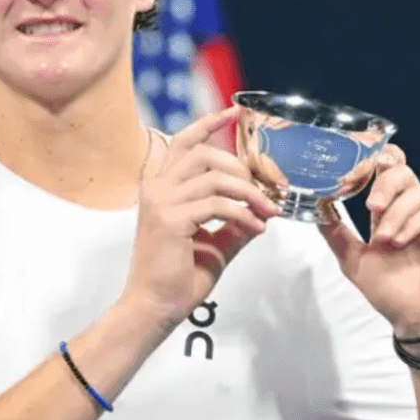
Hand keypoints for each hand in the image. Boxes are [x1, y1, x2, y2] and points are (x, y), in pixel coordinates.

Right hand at [123, 106, 278, 327]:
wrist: (153, 308)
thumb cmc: (176, 278)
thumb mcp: (213, 245)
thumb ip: (234, 224)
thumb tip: (262, 212)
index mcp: (162, 188)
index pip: (184, 142)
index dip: (210, 123)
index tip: (235, 111)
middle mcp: (158, 188)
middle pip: (204, 153)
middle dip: (241, 167)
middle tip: (265, 189)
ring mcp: (161, 202)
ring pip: (213, 176)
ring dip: (248, 191)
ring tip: (267, 209)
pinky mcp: (170, 219)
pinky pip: (217, 205)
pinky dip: (243, 214)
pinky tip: (255, 228)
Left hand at [319, 145, 419, 339]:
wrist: (417, 321)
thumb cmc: (391, 293)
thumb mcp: (354, 260)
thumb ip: (335, 232)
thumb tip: (317, 206)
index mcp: (390, 211)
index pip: (385, 172)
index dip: (373, 163)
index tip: (354, 172)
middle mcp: (414, 209)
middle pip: (401, 171)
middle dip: (383, 184)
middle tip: (371, 207)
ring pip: (415, 193)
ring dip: (395, 216)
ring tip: (385, 241)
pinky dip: (413, 224)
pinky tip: (401, 241)